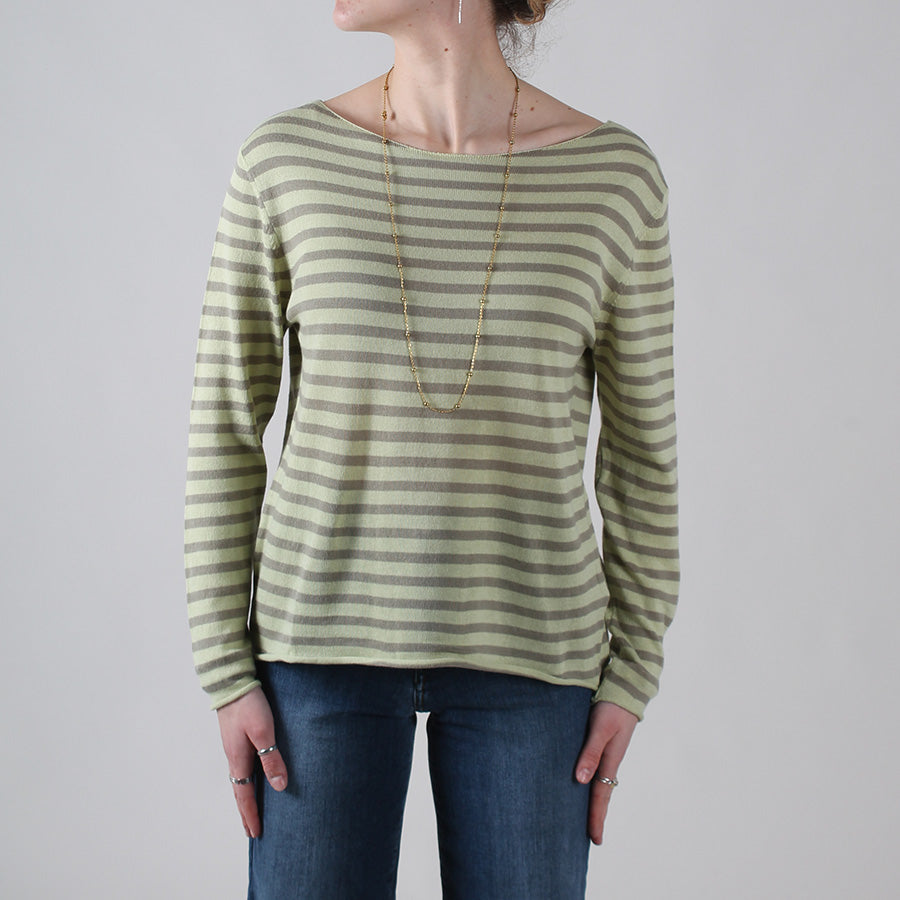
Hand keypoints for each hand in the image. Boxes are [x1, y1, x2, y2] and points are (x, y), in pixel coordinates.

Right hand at [216, 685, 287, 838]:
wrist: (231, 681)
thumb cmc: (249, 705)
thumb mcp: (264, 732)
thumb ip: (271, 758)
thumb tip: (279, 786)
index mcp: (238, 760)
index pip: (245, 796)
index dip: (251, 815)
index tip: (256, 833)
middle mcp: (233, 756)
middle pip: (239, 791)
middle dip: (246, 812)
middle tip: (251, 830)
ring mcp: (233, 746)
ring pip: (239, 778)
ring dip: (244, 797)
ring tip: (251, 809)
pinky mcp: (236, 736)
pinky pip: (240, 766)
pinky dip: (245, 780)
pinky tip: (252, 775)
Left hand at [574, 701, 637, 844]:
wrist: (625, 687)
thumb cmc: (612, 706)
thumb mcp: (601, 728)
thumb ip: (591, 752)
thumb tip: (581, 780)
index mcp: (610, 759)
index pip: (601, 795)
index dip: (596, 817)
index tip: (595, 840)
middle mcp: (610, 758)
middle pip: (602, 793)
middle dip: (596, 815)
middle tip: (591, 837)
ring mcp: (608, 750)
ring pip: (599, 781)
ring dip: (593, 799)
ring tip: (584, 815)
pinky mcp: (603, 741)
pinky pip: (596, 767)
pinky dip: (590, 780)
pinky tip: (582, 782)